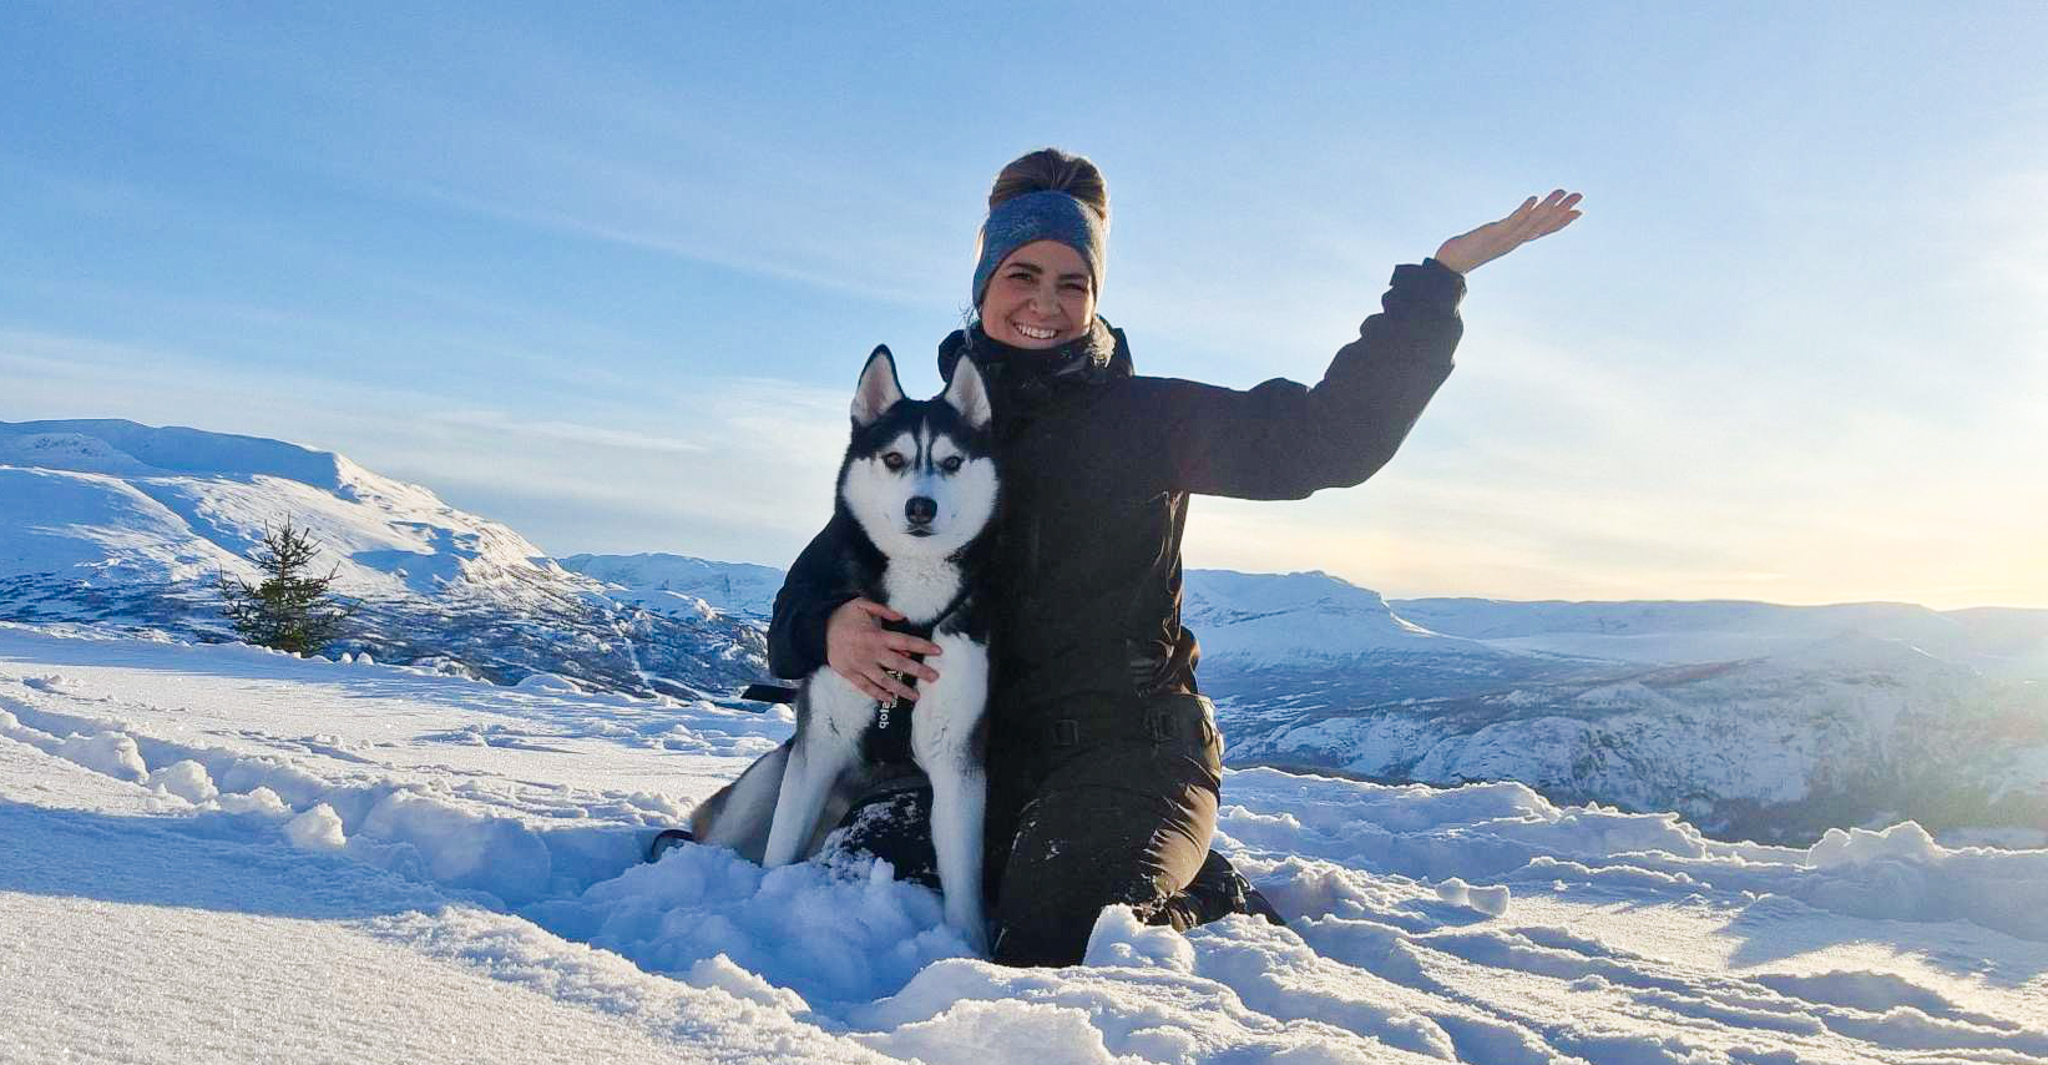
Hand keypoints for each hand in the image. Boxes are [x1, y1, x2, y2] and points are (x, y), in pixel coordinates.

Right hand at [825, 597, 941, 703]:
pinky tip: (890, 699)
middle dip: (919, 672)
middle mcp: (870, 652)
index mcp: (876, 635)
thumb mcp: (862, 604)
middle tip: (935, 678)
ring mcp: (860, 665)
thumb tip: (902, 617)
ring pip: (884, 680)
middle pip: (899, 663)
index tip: (938, 652)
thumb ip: (883, 611)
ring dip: (901, 689)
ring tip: (916, 696)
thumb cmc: (843, 615)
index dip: (922, 646)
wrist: (817, 629)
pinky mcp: (849, 674)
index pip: (905, 642)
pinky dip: (878, 695)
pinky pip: (866, 687)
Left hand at [1433, 189, 1583, 274]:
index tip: (1579, 211)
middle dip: (1562, 210)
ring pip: (1532, 221)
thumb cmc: (1466, 252)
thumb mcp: (1489, 241)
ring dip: (1548, 206)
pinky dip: (1524, 210)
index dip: (1561, 222)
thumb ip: (1501, 235)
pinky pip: (1512, 221)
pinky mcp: (1493, 234)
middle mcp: (1514, 241)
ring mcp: (1505, 238)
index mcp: (1515, 242)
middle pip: (1543, 224)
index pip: (1543, 231)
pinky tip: (1534, 198)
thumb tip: (1505, 230)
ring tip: (1561, 192)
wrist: (1449, 264)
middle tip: (1580, 196)